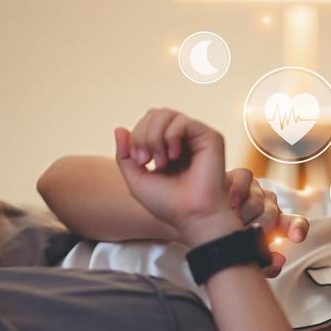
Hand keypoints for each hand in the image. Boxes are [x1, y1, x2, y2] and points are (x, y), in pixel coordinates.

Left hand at [115, 108, 234, 246]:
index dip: (136, 136)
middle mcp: (184, 140)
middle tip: (146, 160)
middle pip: (155, 114)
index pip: (147, 123)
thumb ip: (124, 155)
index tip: (140, 161)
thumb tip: (120, 128)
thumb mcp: (136, 179)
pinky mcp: (210, 137)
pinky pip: (182, 121)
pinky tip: (174, 156)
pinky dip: (170, 136)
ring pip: (166, 114)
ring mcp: (197, 137)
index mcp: (168, 147)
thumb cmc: (169, 204)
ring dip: (154, 136)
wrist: (191, 216)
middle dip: (143, 135)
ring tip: (161, 160)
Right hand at [225, 168, 309, 277]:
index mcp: (274, 224)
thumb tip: (279, 261)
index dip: (297, 229)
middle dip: (257, 228)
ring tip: (230, 223)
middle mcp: (266, 205)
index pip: (294, 223)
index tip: (297, 237)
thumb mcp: (242, 257)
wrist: (198, 225)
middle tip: (241, 236)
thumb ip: (263, 264)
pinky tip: (231, 202)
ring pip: (259, 199)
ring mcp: (253, 190)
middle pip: (272, 214)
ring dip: (244, 213)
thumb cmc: (223, 241)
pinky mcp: (237, 176)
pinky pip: (245, 177)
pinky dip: (239, 190)